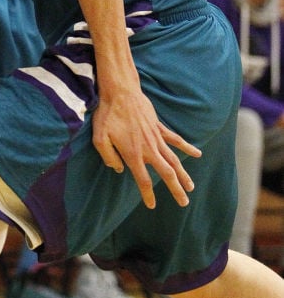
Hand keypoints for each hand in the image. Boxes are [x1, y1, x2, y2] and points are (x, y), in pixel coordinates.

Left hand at [92, 87, 200, 208]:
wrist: (120, 92)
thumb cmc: (107, 115)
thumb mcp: (99, 138)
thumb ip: (109, 157)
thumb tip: (119, 169)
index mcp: (133, 154)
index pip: (143, 180)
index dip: (148, 195)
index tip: (152, 206)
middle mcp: (148, 149)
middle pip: (166, 173)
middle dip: (176, 189)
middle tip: (184, 203)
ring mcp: (156, 137)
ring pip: (174, 160)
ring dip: (183, 174)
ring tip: (191, 187)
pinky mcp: (159, 127)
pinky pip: (176, 139)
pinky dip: (187, 147)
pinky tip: (197, 153)